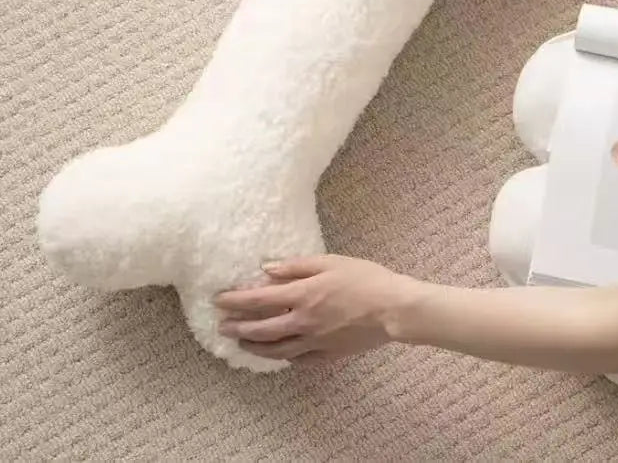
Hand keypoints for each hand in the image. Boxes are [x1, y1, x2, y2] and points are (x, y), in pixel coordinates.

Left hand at [214, 255, 420, 363]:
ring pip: (277, 350)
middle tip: (222, 327)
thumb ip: (298, 266)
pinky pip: (300, 360)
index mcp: (303, 295)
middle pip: (262, 329)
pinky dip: (285, 358)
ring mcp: (315, 341)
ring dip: (255, 347)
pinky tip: (280, 356)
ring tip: (242, 344)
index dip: (236, 300)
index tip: (219, 300)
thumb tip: (268, 269)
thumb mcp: (331, 262)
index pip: (259, 299)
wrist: (393, 308)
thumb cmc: (365, 279)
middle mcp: (303, 321)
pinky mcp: (329, 354)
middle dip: (238, 327)